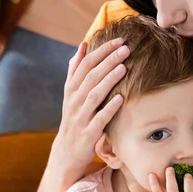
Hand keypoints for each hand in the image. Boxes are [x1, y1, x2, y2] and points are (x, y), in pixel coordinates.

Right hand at [49, 39, 128, 175]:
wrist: (67, 151)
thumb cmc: (74, 118)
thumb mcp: (71, 93)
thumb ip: (76, 69)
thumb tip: (83, 45)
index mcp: (71, 89)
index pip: (85, 64)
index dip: (101, 51)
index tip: (118, 40)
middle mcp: (74, 101)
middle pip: (90, 77)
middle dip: (108, 61)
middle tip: (125, 49)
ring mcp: (80, 117)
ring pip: (94, 95)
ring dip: (108, 80)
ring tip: (123, 68)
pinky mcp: (88, 133)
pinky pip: (99, 119)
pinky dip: (109, 109)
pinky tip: (121, 99)